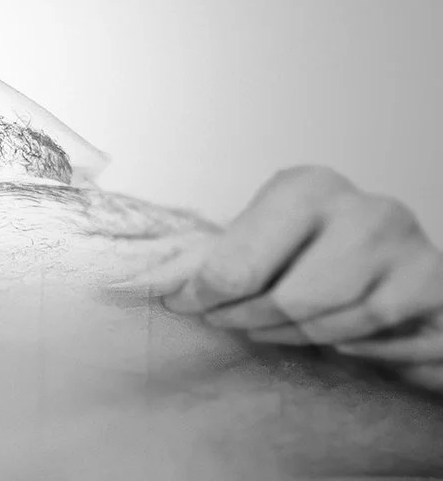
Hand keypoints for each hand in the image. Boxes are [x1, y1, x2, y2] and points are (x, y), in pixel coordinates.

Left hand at [117, 165, 442, 392]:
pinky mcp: (435, 286)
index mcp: (304, 187)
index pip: (235, 264)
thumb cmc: (317, 256)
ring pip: (330, 327)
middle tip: (232, 323)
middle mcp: (359, 207)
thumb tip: (125, 283)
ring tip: (284, 327)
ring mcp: (404, 246)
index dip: (203, 298)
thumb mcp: (263, 240)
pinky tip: (343, 333)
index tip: (184, 306)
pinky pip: (375, 344)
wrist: (405, 277)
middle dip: (248, 322)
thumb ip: (209, 257)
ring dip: (297, 339)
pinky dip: (353, 350)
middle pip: (284, 302)